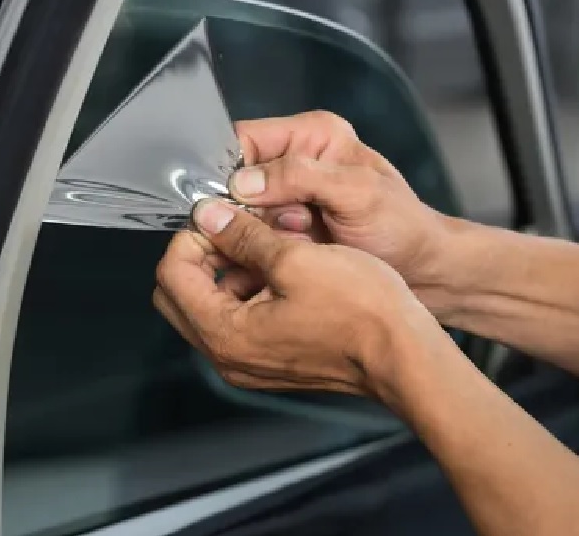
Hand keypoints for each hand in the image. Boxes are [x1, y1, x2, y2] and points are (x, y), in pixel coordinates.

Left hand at [152, 197, 441, 403]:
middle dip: (202, 253)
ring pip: (211, 304)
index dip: (191, 236)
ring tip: (268, 241)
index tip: (220, 215)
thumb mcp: (296, 258)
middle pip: (182, 294)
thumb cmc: (362, 312)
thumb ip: (243, 236)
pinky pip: (240, 319)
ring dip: (229, 268)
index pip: (172, 275)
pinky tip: (283, 266)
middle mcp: (229, 357)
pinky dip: (250, 288)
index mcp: (226, 335)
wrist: (406, 355)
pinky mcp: (272, 360)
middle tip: (234, 226)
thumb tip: (209, 217)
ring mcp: (250, 362)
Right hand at [232, 111, 455, 287]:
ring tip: (303, 242)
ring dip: (261, 235)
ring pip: (240, 215)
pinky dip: (264, 253)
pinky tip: (293, 258)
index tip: (231, 201)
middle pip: (235, 180)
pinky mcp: (286, 233)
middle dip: (251, 210)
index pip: (243, 139)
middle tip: (292, 226)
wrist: (424, 272)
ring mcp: (288, 201)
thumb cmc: (402, 227)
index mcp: (312, 135)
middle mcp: (294, 163)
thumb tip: (242, 182)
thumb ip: (300, 178)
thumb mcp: (356, 193)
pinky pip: (253, 240)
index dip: (227, 169)